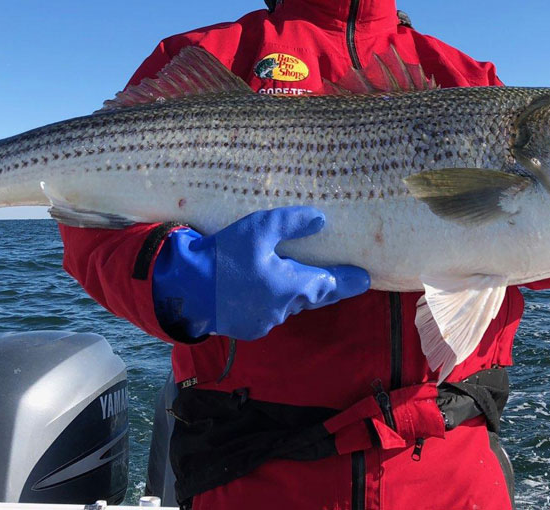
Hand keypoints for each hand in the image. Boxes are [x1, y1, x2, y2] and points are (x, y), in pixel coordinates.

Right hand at [152, 206, 369, 339]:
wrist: (183, 288)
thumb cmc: (222, 256)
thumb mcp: (257, 229)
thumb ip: (291, 223)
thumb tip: (321, 220)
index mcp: (289, 287)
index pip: (328, 286)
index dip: (348, 281)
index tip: (365, 279)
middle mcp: (281, 310)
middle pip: (311, 298)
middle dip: (325, 288)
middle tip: (341, 281)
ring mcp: (263, 323)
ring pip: (289, 307)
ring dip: (296, 295)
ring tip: (300, 279)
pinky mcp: (246, 329)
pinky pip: (269, 314)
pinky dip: (274, 302)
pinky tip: (266, 291)